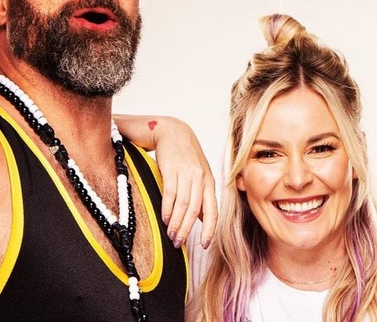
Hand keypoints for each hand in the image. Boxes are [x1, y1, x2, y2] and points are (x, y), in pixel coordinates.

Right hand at [153, 117, 216, 248]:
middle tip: (178, 243)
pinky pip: (170, 193)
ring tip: (170, 235)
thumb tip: (200, 219)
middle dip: (187, 230)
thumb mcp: (198, 174)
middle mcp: (201, 178)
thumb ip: (200, 195)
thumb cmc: (185, 156)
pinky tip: (163, 218)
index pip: (213, 210)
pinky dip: (167, 208)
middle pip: (196, 210)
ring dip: (176, 223)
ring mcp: (187, 174)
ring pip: (183, 204)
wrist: (172, 131)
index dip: (209, 229)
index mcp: (209, 182)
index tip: (204, 245)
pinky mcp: (171, 169)